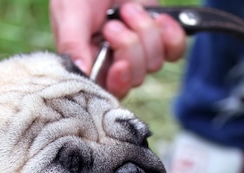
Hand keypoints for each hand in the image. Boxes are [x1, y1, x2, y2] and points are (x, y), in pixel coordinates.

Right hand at [50, 0, 185, 98]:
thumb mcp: (69, 12)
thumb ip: (72, 43)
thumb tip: (79, 72)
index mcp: (90, 63)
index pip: (108, 91)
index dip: (119, 82)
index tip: (120, 64)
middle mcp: (114, 63)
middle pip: (135, 78)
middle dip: (129, 47)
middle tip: (113, 23)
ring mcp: (139, 53)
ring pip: (154, 63)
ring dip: (144, 31)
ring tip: (128, 9)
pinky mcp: (160, 40)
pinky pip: (174, 52)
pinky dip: (171, 35)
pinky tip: (159, 18)